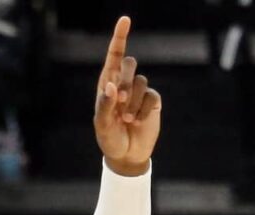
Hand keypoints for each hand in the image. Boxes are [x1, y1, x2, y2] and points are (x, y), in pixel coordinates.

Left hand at [94, 16, 160, 174]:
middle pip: (130, 64)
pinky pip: (151, 96)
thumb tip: (111, 87)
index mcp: (108, 83)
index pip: (115, 56)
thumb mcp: (102, 124)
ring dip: (133, 102)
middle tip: (120, 102)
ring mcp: (140, 92)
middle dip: (126, 81)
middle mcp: (124, 84)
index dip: (120, 37)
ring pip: (142, 81)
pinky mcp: (152, 102)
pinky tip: (137, 122)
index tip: (125, 19)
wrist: (126, 155)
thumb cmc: (109, 138)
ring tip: (127, 120)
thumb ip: (104, 105)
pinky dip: (143, 110)